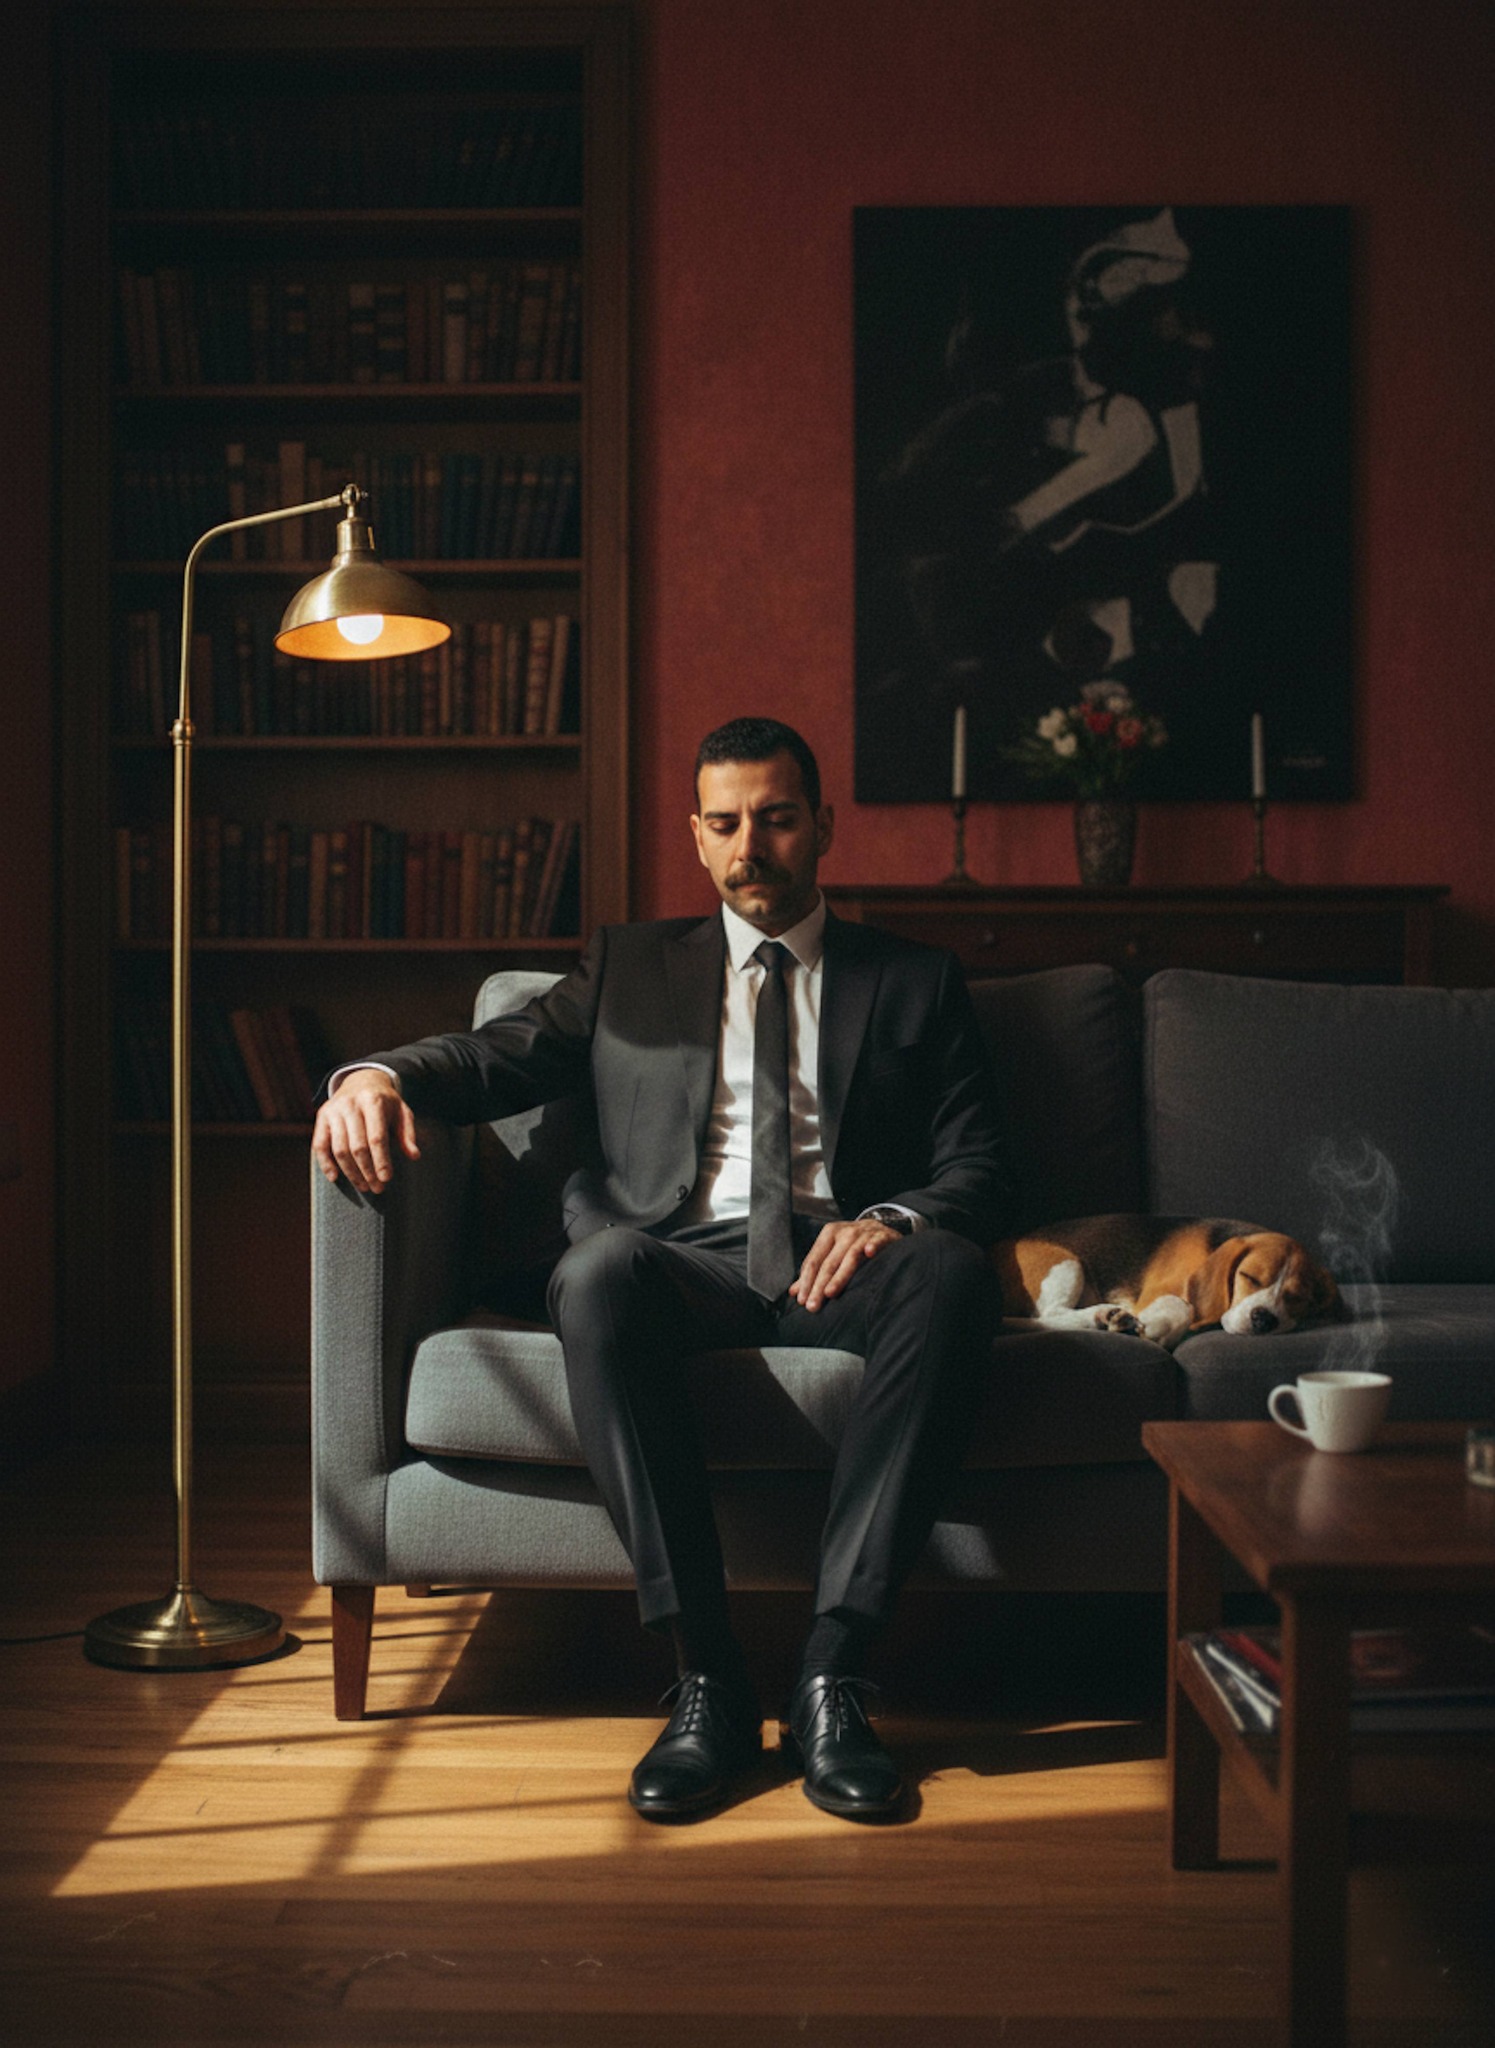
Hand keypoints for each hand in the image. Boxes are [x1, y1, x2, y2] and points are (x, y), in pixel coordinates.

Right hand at [312, 1068, 419, 1191]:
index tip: (386, 1179)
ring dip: (351, 1172)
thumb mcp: (402, 1112)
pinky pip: (319, 1145)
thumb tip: (414, 1156)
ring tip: (364, 1186)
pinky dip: (325, 1163)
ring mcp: (334, 1111)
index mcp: (374, 1101)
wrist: (361, 1081)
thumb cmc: (385, 1102)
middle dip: (368, 1171)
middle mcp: (351, 1105)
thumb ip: (408, 1134)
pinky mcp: (322, 1117)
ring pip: (339, 1149)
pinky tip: (335, 1178)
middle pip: (357, 1146)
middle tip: (377, 1188)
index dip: (381, 1160)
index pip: (377, 1137)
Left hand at [788, 1217, 901, 1312]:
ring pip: (850, 1256)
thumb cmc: (853, 1245)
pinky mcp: (882, 1235)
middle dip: (819, 1286)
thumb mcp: (832, 1253)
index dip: (806, 1281)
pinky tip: (869, 1254)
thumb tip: (794, 1292)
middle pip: (829, 1262)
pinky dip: (873, 1246)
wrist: (881, 1230)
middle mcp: (845, 1232)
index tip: (802, 1301)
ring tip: (830, 1293)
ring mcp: (864, 1233)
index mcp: (829, 1234)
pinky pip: (877, 1241)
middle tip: (813, 1306)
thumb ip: (815, 1272)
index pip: (814, 1260)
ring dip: (839, 1276)